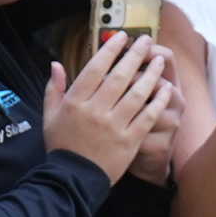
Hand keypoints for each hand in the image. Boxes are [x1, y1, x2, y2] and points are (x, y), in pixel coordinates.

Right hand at [41, 31, 172, 179]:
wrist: (72, 179)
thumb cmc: (61, 146)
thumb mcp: (49, 116)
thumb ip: (53, 89)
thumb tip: (55, 64)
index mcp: (75, 102)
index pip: (95, 68)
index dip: (110, 50)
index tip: (122, 37)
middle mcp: (95, 111)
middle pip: (119, 76)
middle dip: (134, 55)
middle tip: (146, 40)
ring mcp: (113, 126)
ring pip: (136, 94)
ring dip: (151, 75)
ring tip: (159, 60)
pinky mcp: (129, 141)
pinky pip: (147, 117)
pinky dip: (158, 101)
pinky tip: (166, 89)